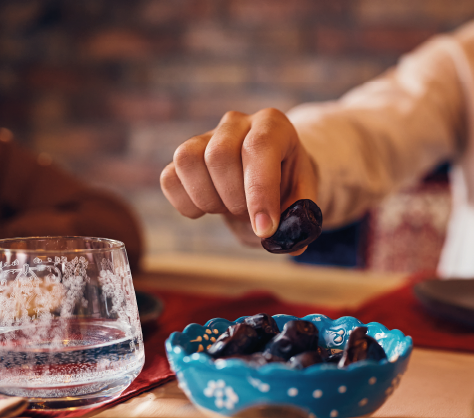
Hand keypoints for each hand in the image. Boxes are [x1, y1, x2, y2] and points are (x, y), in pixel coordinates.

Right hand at [160, 109, 318, 250]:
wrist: (272, 179)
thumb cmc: (288, 187)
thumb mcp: (303, 201)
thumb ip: (298, 220)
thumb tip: (282, 239)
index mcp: (273, 125)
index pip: (259, 148)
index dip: (260, 192)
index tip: (265, 229)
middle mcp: (237, 122)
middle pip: (219, 156)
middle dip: (234, 199)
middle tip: (250, 214)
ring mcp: (206, 136)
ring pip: (188, 161)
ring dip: (209, 199)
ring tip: (230, 208)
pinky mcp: (184, 156)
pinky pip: (169, 178)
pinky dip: (186, 203)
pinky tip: (208, 209)